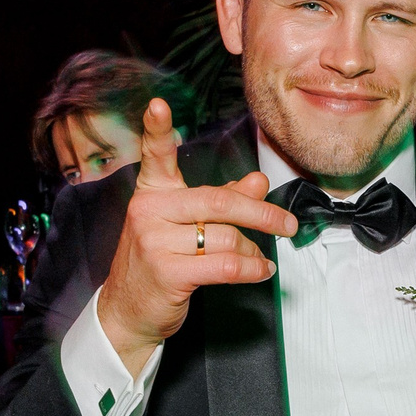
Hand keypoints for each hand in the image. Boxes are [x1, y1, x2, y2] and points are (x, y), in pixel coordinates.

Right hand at [94, 99, 297, 374]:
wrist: (127, 310)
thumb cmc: (160, 261)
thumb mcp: (185, 225)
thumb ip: (222, 201)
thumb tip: (258, 180)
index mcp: (152, 192)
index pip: (155, 156)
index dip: (157, 130)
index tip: (158, 104)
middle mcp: (149, 211)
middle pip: (218, 202)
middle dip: (261, 214)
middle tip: (288, 224)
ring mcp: (154, 242)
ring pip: (226, 237)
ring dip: (252, 250)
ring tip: (258, 258)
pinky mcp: (167, 273)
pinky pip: (225, 266)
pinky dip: (251, 268)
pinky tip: (261, 270)